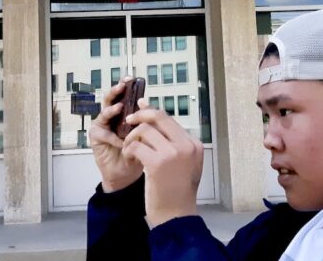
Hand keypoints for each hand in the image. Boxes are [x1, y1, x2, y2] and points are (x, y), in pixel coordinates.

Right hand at [89, 77, 143, 192]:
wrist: (126, 174)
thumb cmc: (136, 152)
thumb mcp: (143, 134)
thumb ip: (144, 120)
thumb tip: (147, 102)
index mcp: (123, 114)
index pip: (123, 96)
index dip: (125, 86)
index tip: (130, 78)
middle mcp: (111, 117)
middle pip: (110, 100)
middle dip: (115, 91)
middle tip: (121, 86)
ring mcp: (102, 126)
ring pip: (103, 113)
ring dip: (111, 110)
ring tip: (119, 108)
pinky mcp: (96, 138)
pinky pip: (102, 134)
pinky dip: (112, 137)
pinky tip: (120, 142)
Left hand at [122, 102, 203, 227]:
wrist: (175, 216)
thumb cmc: (176, 191)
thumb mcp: (183, 163)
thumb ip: (172, 142)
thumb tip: (156, 119)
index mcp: (194, 144)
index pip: (169, 119)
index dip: (151, 111)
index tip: (139, 107)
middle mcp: (186, 146)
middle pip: (158, 117)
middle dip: (140, 115)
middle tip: (128, 120)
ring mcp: (173, 153)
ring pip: (144, 130)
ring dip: (131, 138)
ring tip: (129, 149)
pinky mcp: (157, 163)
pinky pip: (136, 146)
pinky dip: (128, 150)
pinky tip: (129, 158)